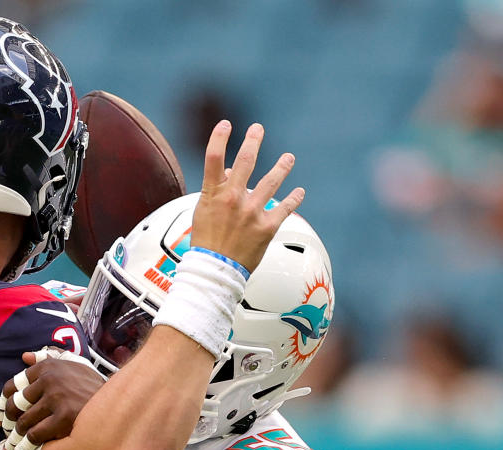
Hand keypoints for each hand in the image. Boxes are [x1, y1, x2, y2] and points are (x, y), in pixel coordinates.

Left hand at [0, 348, 104, 449]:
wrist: (119, 402)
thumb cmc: (92, 386)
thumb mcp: (73, 365)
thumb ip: (49, 358)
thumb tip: (25, 357)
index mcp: (48, 366)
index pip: (13, 385)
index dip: (3, 402)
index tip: (1, 416)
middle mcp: (49, 379)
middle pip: (15, 404)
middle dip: (8, 421)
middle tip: (7, 432)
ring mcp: (56, 398)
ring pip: (23, 422)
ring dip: (15, 437)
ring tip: (13, 447)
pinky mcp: (63, 417)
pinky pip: (35, 434)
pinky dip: (26, 445)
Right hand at [190, 122, 303, 271]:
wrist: (215, 271)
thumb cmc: (206, 243)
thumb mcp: (203, 213)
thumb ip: (217, 191)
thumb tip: (232, 171)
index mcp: (213, 195)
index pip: (213, 158)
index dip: (219, 138)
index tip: (226, 125)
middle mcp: (233, 199)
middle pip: (246, 162)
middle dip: (253, 141)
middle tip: (258, 129)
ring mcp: (252, 212)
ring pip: (271, 181)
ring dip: (282, 167)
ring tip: (289, 158)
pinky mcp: (267, 227)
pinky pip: (285, 208)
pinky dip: (294, 199)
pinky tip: (300, 192)